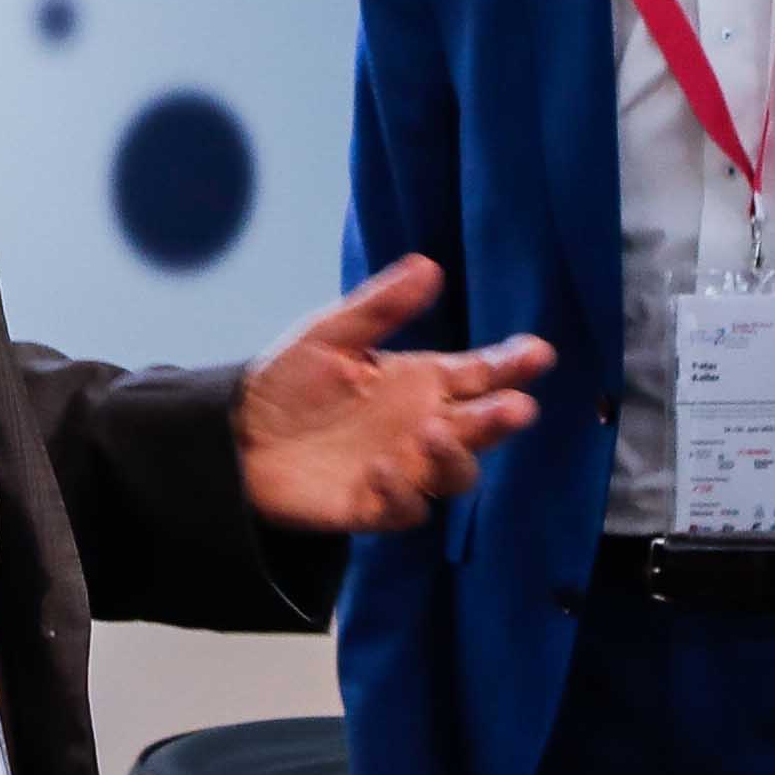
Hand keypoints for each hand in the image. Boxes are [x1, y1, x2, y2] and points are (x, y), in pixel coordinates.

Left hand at [233, 258, 545, 534]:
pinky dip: (401, 493)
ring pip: (454, 473)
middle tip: (518, 407)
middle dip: (501, 418)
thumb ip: (381, 307)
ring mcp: (403, 469)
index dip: (511, 365)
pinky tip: (381, 468)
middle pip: (479, 427)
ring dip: (453, 457)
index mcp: (422, 382)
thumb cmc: (291, 379)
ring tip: (434, 431)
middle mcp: (424, 428)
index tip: (538, 353)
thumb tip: (429, 265)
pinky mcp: (372, 506)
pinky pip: (403, 508)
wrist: (236, 433)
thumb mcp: (331, 333)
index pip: (480, 374)